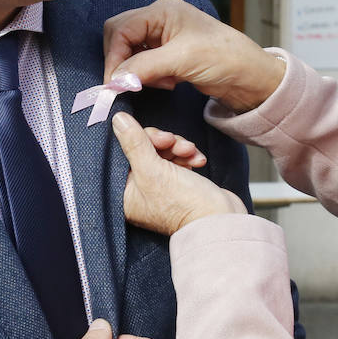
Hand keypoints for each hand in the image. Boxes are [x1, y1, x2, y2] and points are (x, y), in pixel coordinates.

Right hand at [103, 0, 285, 113]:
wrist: (253, 78)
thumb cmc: (225, 59)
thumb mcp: (182, 61)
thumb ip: (144, 67)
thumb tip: (114, 80)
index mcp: (163, 10)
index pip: (121, 29)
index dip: (114, 56)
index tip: (114, 83)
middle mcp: (161, 19)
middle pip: (122, 38)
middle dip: (125, 63)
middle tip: (133, 84)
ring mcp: (166, 36)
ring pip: (132, 53)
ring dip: (139, 72)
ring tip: (163, 83)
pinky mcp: (171, 54)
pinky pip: (146, 64)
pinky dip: (151, 77)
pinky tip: (170, 84)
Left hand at [112, 112, 245, 235]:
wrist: (220, 219)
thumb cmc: (182, 203)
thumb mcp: (152, 169)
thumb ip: (134, 143)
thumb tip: (117, 119)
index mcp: (125, 195)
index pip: (123, 155)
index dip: (138, 140)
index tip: (155, 136)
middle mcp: (139, 192)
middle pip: (143, 151)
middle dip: (163, 143)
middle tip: (173, 142)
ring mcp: (159, 188)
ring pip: (162, 152)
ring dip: (178, 148)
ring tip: (190, 153)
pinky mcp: (178, 184)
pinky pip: (177, 160)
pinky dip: (187, 156)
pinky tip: (197, 160)